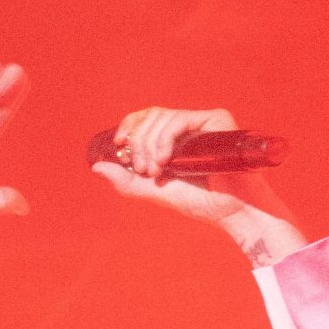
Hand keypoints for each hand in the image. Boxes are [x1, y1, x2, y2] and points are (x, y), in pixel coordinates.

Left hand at [88, 104, 270, 221]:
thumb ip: (127, 180)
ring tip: (155, 171)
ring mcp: (203, 120)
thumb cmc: (200, 202)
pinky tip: (165, 160)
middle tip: (143, 169)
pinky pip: (180, 119)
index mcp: (176, 136)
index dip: (129, 125)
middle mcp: (189, 125)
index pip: (146, 117)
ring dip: (150, 144)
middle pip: (150, 116)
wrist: (232, 212)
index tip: (119, 143)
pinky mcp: (217, 120)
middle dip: (139, 142)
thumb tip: (96, 166)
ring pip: (162, 117)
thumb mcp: (155, 190)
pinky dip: (165, 138)